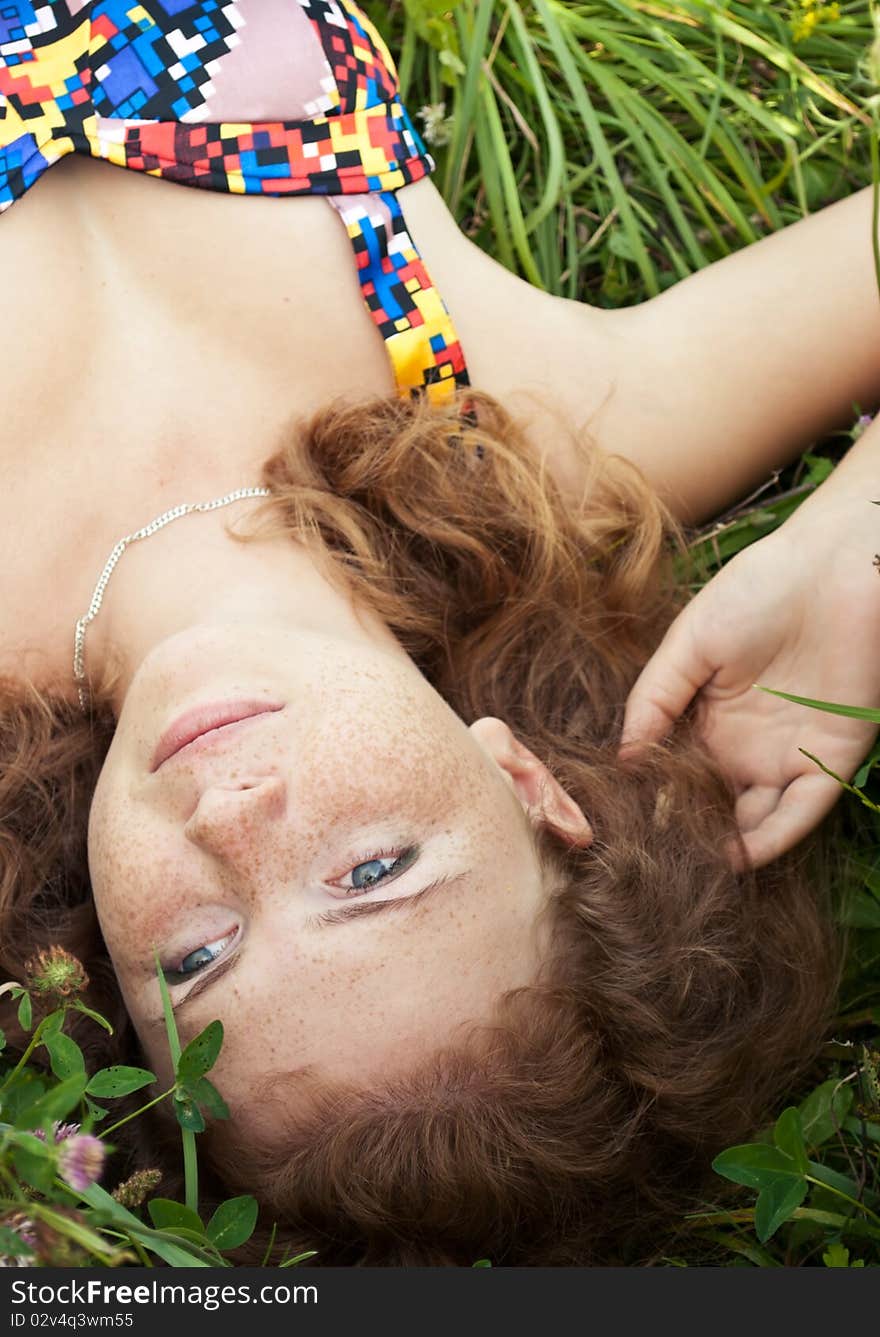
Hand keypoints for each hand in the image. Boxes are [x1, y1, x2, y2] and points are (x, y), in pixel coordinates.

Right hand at [620, 518, 879, 867]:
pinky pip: (801, 813)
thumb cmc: (757, 590)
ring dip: (725, 846)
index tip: (617, 827)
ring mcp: (786, 756)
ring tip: (689, 869)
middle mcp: (743, 745)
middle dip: (684, 834)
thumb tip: (623, 760)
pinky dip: (773, 839)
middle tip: (648, 863)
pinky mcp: (831, 761)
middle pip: (710, 805)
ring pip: (753, 820)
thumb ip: (654, 700)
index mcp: (706, 717)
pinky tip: (741, 858)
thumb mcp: (688, 643)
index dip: (649, 800)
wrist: (835, 568)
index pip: (673, 773)